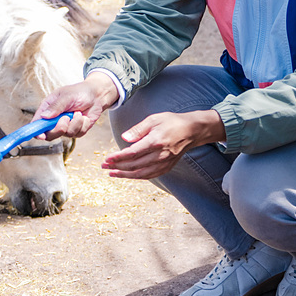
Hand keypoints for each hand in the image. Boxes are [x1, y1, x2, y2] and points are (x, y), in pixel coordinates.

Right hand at [33, 71, 119, 138]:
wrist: (96, 96)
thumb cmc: (80, 92)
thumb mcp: (67, 96)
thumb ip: (56, 106)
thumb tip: (44, 116)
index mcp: (48, 108)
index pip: (37, 123)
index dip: (36, 131)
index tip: (40, 135)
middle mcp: (55, 119)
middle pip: (50, 134)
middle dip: (59, 129)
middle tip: (66, 119)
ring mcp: (65, 126)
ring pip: (66, 134)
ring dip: (75, 123)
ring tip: (78, 112)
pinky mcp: (76, 130)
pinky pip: (78, 134)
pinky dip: (83, 125)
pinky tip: (84, 116)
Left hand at [103, 109, 224, 179]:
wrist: (192, 131)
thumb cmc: (171, 122)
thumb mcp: (154, 119)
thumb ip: (138, 129)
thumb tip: (124, 138)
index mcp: (155, 142)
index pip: (132, 153)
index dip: (118, 157)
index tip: (106, 159)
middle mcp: (159, 155)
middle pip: (134, 165)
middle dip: (117, 166)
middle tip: (104, 166)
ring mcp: (164, 163)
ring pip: (141, 174)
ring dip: (125, 175)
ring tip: (112, 173)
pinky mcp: (167, 168)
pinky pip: (149, 176)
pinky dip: (137, 176)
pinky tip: (128, 174)